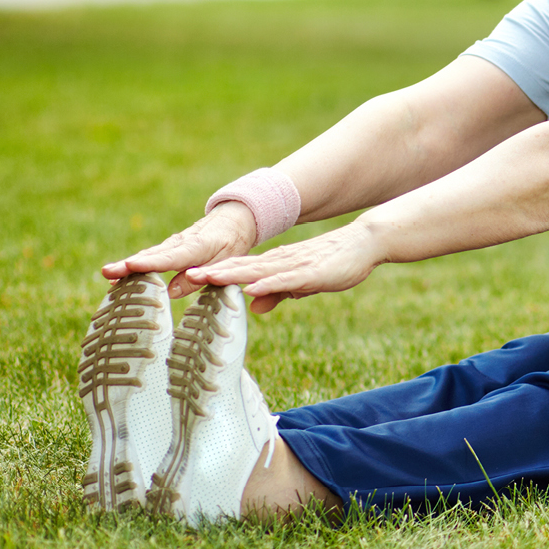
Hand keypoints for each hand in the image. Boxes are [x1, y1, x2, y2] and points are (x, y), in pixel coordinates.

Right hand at [103, 202, 258, 298]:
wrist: (233, 220)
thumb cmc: (232, 243)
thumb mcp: (226, 261)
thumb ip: (202, 276)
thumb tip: (172, 291)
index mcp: (197, 247)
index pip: (172, 257)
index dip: (151, 263)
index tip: (131, 266)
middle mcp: (180, 244)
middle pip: (152, 256)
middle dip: (129, 264)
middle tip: (108, 272)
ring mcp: (171, 245)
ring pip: (147, 256)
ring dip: (126, 265)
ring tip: (108, 275)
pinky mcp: (168, 248)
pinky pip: (149, 258)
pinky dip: (133, 266)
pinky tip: (116, 278)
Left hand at [181, 222, 386, 313]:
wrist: (364, 242)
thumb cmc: (335, 263)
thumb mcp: (301, 283)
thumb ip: (277, 293)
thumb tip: (253, 306)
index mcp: (275, 265)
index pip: (239, 270)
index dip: (214, 275)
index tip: (188, 280)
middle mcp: (279, 262)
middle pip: (241, 268)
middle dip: (212, 273)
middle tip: (184, 278)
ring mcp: (294, 266)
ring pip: (257, 271)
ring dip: (231, 275)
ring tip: (206, 278)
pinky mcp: (311, 273)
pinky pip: (285, 280)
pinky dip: (267, 284)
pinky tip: (251, 288)